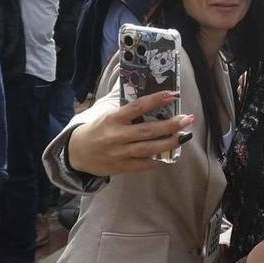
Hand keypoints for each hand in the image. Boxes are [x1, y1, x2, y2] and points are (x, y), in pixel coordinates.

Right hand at [65, 93, 194, 175]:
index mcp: (113, 119)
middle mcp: (117, 136)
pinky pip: (142, 164)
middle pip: (148, 130)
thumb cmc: (96, 129)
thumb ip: (126, 108)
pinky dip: (156, 160)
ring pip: (148, 148)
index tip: (173, 94)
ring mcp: (119, 153)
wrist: (76, 153)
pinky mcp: (120, 167)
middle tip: (187, 119)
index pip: (137, 107)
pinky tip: (169, 155)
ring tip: (184, 136)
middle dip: (170, 125)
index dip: (156, 100)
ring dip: (169, 142)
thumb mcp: (106, 113)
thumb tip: (149, 95)